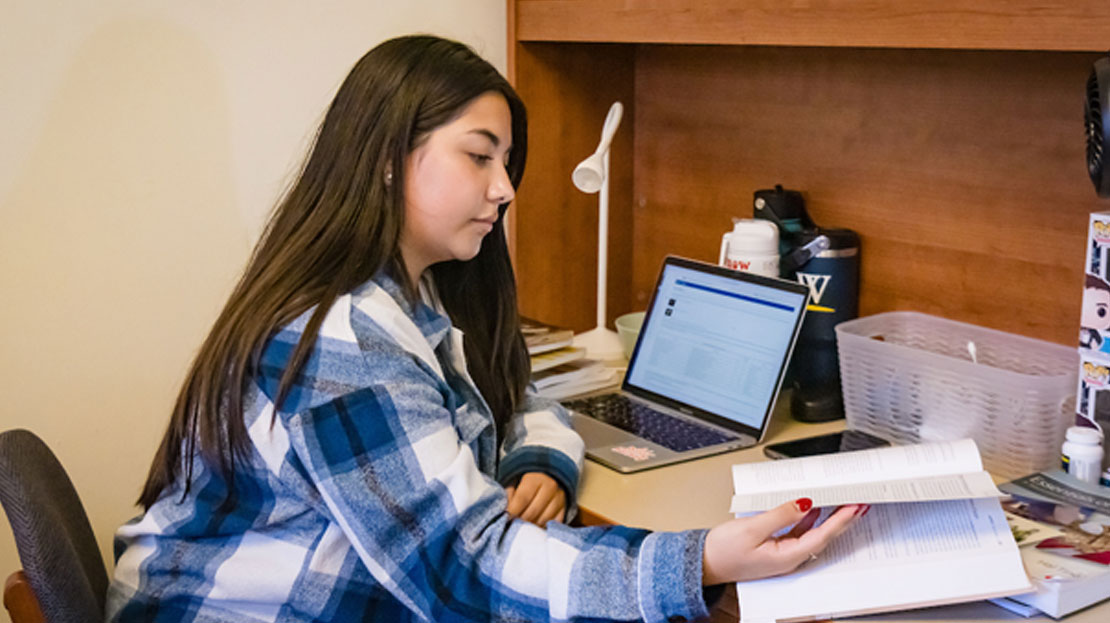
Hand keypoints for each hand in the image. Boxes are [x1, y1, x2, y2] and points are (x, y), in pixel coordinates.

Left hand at [504, 472, 566, 525]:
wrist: (545, 482)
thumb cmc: (525, 485)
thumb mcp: (514, 484)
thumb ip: (508, 495)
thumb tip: (505, 510)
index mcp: (535, 478)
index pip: (523, 498)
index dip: (513, 511)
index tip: (506, 518)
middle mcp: (551, 486)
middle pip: (533, 511)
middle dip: (521, 521)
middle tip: (513, 525)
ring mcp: (560, 498)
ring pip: (543, 520)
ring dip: (531, 526)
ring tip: (523, 527)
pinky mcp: (564, 510)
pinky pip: (552, 524)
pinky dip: (542, 528)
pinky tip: (534, 527)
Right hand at [702, 498, 865, 584]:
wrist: (704, 564)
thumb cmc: (723, 552)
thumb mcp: (753, 528)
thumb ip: (781, 514)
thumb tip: (806, 504)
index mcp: (787, 557)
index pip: (823, 536)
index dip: (841, 520)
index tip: (856, 507)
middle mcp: (789, 559)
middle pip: (823, 536)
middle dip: (842, 519)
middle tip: (859, 503)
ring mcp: (782, 554)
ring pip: (812, 534)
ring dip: (828, 518)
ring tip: (842, 503)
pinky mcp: (774, 549)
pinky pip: (798, 533)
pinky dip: (809, 520)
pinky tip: (813, 509)